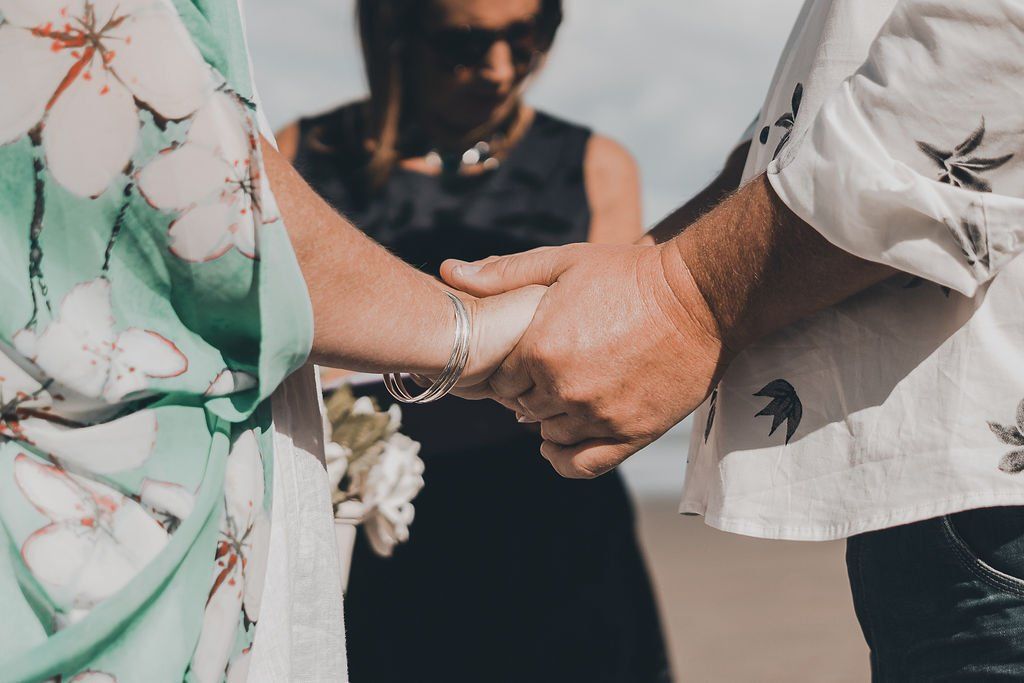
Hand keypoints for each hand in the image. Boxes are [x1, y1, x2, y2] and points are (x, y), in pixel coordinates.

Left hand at [441, 243, 726, 477]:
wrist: (699, 298)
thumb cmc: (629, 274)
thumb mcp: (563, 262)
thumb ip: (504, 274)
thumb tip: (450, 272)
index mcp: (540, 347)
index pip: (500, 377)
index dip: (510, 367)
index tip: (525, 357)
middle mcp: (564, 388)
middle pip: (523, 407)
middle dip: (530, 391)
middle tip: (548, 375)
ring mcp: (598, 415)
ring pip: (551, 434)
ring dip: (552, 419)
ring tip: (566, 396)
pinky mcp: (631, 434)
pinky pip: (583, 464)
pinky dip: (566, 459)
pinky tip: (560, 445)